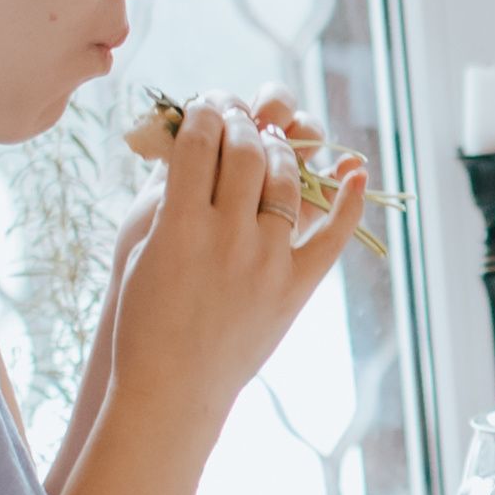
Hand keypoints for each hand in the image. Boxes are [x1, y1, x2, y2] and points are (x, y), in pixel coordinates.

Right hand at [105, 94, 360, 416]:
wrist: (174, 391)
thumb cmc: (143, 323)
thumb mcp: (140, 253)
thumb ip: (165, 200)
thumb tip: (187, 148)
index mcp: (178, 224)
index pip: (197, 141)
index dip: (203, 111)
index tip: (206, 103)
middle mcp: (227, 235)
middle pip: (244, 150)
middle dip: (241, 120)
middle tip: (238, 114)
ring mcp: (266, 260)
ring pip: (285, 179)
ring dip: (279, 148)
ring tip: (270, 140)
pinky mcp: (295, 287)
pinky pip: (332, 235)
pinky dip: (348, 200)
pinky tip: (354, 170)